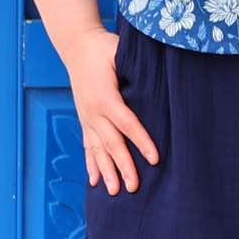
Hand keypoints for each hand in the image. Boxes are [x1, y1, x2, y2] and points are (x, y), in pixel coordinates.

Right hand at [70, 25, 159, 193]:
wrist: (77, 45)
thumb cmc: (104, 48)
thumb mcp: (120, 51)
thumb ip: (137, 65)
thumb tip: (161, 74)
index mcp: (105, 96)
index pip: (127, 123)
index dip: (141, 142)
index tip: (155, 159)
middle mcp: (93, 111)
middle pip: (112, 143)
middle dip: (124, 166)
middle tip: (134, 188)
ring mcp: (86, 117)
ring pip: (97, 149)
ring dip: (106, 172)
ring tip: (114, 192)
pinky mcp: (84, 119)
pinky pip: (88, 146)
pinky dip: (91, 164)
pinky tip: (94, 181)